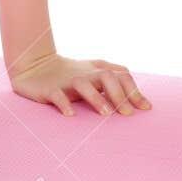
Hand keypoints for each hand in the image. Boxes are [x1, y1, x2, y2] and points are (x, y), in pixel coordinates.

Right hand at [10, 54, 151, 117]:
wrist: (35, 65)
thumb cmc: (71, 73)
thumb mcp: (95, 72)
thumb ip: (115, 80)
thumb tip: (141, 99)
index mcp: (98, 70)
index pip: (122, 75)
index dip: (135, 91)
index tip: (146, 108)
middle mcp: (85, 73)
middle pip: (107, 77)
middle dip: (119, 95)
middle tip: (128, 114)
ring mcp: (67, 80)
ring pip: (84, 84)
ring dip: (97, 98)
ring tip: (106, 114)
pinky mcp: (49, 89)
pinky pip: (57, 95)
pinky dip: (64, 104)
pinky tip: (71, 115)